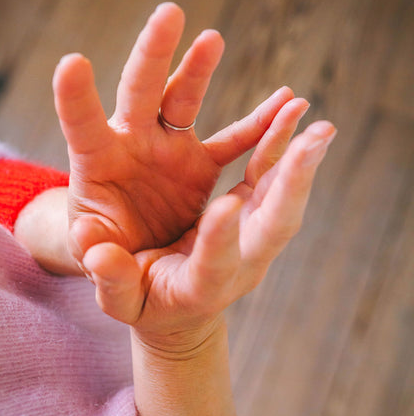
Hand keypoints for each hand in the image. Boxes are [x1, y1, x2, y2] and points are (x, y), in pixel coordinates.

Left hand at [53, 3, 308, 264]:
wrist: (144, 264)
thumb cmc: (115, 261)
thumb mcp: (105, 269)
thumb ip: (102, 263)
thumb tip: (92, 246)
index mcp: (100, 166)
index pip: (84, 124)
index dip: (76, 96)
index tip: (73, 61)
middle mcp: (136, 146)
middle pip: (140, 91)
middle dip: (153, 52)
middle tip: (169, 12)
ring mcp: (170, 150)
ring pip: (184, 99)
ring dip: (198, 68)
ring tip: (212, 38)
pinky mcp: (200, 165)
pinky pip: (234, 140)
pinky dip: (259, 123)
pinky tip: (288, 102)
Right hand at [81, 119, 336, 349]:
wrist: (179, 306)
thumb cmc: (144, 302)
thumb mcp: (120, 300)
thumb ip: (112, 280)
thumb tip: (98, 254)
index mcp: (201, 287)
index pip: (215, 265)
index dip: (221, 239)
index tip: (227, 205)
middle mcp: (239, 260)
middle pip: (274, 225)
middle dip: (292, 185)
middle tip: (312, 144)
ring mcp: (251, 234)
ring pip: (281, 194)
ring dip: (298, 157)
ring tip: (317, 123)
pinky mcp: (249, 209)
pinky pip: (268, 172)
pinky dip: (278, 141)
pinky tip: (289, 109)